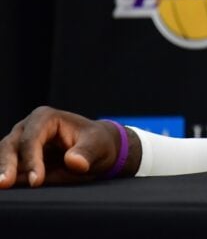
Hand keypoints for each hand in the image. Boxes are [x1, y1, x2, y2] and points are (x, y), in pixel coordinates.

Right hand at [0, 107, 122, 186]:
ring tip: (2, 186)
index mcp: (46, 118)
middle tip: (5, 184)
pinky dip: (4, 176)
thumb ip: (86, 153)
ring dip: (2, 172)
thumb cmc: (97, 143)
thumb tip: (74, 162)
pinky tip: (5, 187)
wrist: (96, 149)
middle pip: (10, 146)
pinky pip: (7, 169)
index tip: (37, 181)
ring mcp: (20, 143)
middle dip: (6, 165)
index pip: (32, 139)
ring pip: (4, 156)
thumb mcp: (98, 145)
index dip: (31, 159)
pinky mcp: (18, 159)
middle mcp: (28, 127)